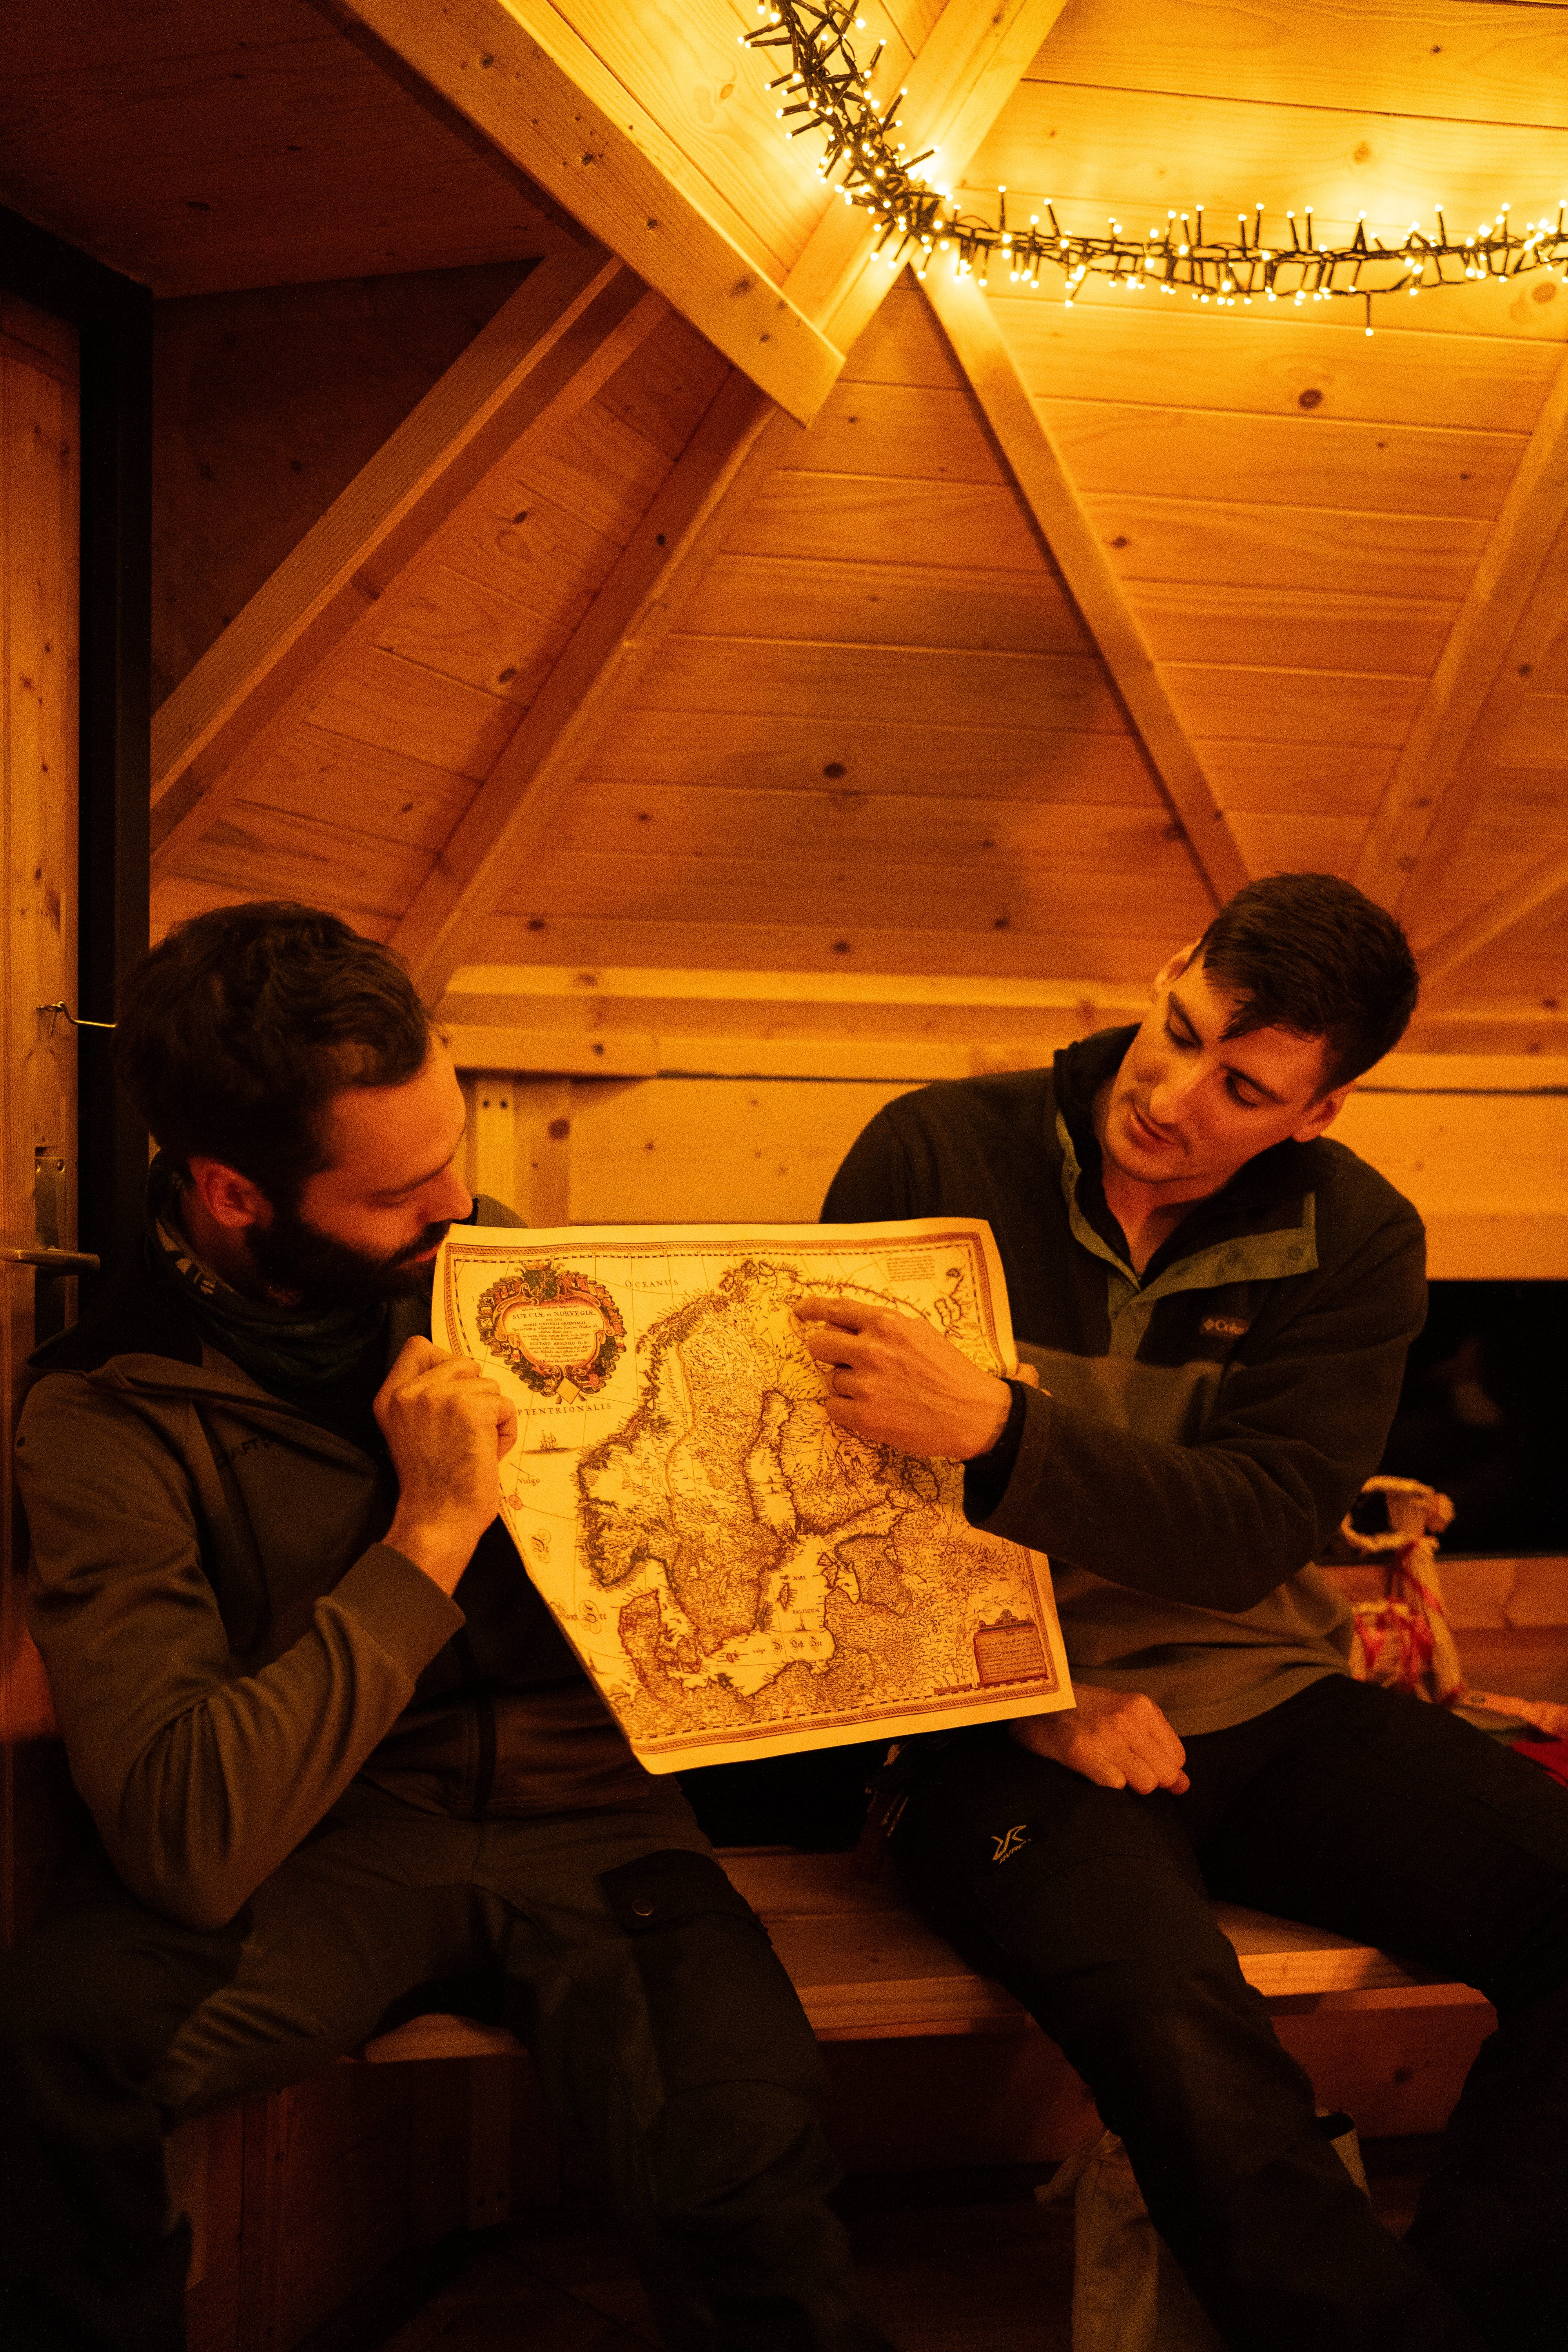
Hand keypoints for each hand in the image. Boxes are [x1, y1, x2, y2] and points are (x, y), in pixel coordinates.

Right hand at [375, 1337, 517, 1594]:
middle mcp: (410, 1391)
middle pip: (463, 1362)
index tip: (453, 1394)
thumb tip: (463, 1371)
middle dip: (475, 1394)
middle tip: (465, 1433)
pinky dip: (505, 1431)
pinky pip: (505, 1406)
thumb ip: (425, 1397)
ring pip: (488, 1385)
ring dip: (492, 1416)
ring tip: (475, 1448)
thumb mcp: (411, 1429)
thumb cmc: (433, 1483)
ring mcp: (439, 1396)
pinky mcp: (470, 1407)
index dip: (445, 1364)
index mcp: (391, 1396)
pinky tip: (488, 1454)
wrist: (438, 1518)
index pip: (418, 1346)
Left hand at [793, 1294, 1037, 1459]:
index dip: (812, 1309)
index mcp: (886, 1324)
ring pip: (831, 1379)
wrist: (972, 1413)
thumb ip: (884, 1326)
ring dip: (848, 1385)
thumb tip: (848, 1325)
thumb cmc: (949, 1371)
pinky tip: (872, 1409)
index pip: (835, 1309)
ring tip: (880, 1391)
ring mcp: (865, 1384)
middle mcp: (871, 1350)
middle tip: (842, 1361)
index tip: (800, 1312)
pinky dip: (846, 1409)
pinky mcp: (864, 1416)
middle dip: (826, 1351)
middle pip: (819, 1344)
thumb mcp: (920, 1332)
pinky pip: (833, 1407)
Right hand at [1011, 1683, 1188, 1793]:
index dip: (1163, 1769)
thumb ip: (1157, 1745)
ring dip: (1128, 1785)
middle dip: (1149, 1781)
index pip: (1178, 1758)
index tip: (1142, 1765)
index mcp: (1142, 1707)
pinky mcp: (1080, 1751)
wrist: (1035, 1701)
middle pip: (1165, 1774)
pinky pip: (1115, 1785)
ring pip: (1145, 1783)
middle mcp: (1127, 1719)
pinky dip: (1107, 1786)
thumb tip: (1184, 1786)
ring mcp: (1104, 1734)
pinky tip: (1093, 1770)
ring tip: (1108, 1769)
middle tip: (1123, 1769)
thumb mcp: (1125, 1714)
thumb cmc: (1082, 1709)